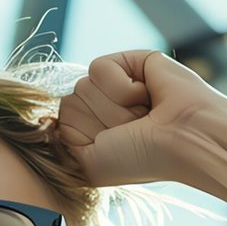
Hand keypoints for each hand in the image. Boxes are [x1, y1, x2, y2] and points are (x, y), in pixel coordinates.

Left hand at [53, 49, 226, 189]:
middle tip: (136, 128)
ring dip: (115, 107)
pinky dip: (122, 86)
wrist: (185, 141)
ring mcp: (114, 81)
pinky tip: (146, 94)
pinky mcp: (129, 60)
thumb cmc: (142, 159)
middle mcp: (101, 104)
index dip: (85, 137)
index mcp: (91, 128)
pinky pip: (99, 68)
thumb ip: (57, 144)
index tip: (118, 144)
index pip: (59, 121)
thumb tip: (42, 119)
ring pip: (83, 86)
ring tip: (145, 114)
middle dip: (101, 121)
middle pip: (69, 103)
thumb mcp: (89, 165)